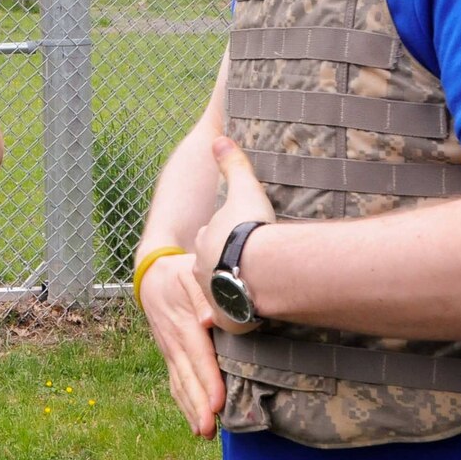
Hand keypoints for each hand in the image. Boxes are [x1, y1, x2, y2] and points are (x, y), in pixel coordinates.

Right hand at [139, 251, 223, 436]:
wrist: (151, 274)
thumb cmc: (178, 273)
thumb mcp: (190, 273)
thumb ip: (202, 295)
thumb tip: (210, 320)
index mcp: (183, 323)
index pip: (198, 356)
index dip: (208, 381)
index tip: (217, 403)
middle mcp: (174, 342)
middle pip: (187, 378)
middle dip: (198, 406)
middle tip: (210, 430)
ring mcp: (169, 351)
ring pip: (180, 384)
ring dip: (190, 410)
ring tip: (204, 433)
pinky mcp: (169, 355)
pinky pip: (175, 382)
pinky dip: (184, 403)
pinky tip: (194, 421)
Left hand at [192, 136, 275, 334]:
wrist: (259, 270)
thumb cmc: (251, 229)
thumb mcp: (243, 190)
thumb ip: (232, 164)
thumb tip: (219, 139)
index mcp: (205, 240)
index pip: (211, 237)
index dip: (224, 236)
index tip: (237, 236)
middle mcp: (201, 270)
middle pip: (211, 267)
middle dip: (223, 265)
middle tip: (245, 264)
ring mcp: (212, 296)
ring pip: (219, 293)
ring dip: (231, 291)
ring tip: (250, 289)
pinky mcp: (226, 320)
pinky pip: (231, 319)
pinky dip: (239, 317)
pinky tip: (252, 313)